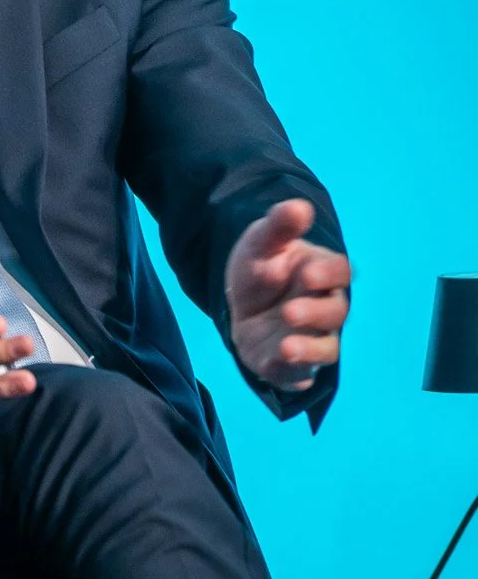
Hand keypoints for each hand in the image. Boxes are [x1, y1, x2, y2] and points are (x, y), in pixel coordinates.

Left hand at [226, 199, 350, 391]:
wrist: (239, 301)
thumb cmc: (261, 267)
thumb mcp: (261, 243)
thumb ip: (279, 226)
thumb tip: (299, 207)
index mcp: (321, 273)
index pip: (340, 272)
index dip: (328, 274)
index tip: (307, 274)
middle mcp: (325, 307)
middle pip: (336, 312)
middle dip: (315, 313)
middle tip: (290, 311)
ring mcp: (312, 336)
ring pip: (326, 347)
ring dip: (308, 348)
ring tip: (287, 347)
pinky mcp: (294, 363)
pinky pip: (301, 372)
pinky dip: (292, 369)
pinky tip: (277, 362)